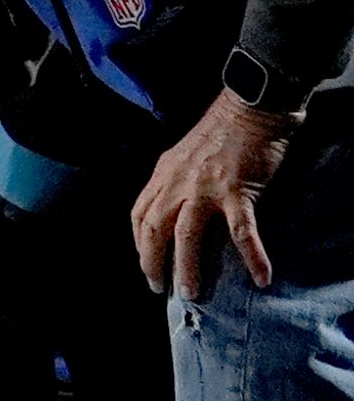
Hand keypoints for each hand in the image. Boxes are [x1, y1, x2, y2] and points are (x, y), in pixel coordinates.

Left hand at [132, 89, 293, 296]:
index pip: (139, 215)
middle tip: (160, 288)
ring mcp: (205, 188)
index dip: (139, 243)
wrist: (250, 108)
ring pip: (187, 236)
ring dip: (187, 267)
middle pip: (153, 229)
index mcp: (162, 175)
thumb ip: (175, 181)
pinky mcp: (237, 192)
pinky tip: (260, 276)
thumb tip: (174, 209)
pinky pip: (241, 232)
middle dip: (152, 262)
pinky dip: (252, 256)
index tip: (146, 263)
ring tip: (191, 293)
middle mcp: (176, 184)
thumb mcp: (183, 155)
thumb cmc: (221, 132)